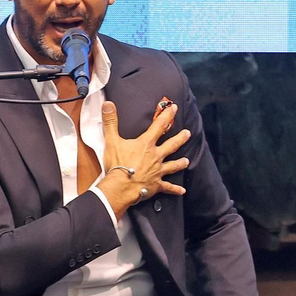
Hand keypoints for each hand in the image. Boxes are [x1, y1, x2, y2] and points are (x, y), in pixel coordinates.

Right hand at [96, 100, 190, 214]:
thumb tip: (108, 104)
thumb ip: (111, 122)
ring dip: (180, 163)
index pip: (159, 126)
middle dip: (180, 138)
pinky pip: (167, 187)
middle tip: (187, 134)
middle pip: (171, 145)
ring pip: (172, 165)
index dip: (167, 115)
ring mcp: (157, 171)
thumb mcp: (111, 140)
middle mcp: (155, 156)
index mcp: (146, 144)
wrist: (120, 187)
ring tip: (186, 161)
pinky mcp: (156, 185)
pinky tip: (182, 191)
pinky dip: (175, 189)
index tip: (174, 108)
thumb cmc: (117, 164)